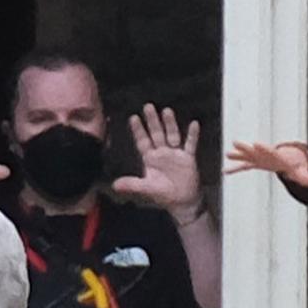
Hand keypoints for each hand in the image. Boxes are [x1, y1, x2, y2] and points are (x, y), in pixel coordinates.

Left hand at [112, 104, 203, 219]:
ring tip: (167, 110)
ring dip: (170, 124)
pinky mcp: (188, 157)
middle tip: (147, 106)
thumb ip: (132, 185)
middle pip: (156, 134)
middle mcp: (162, 153)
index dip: (138, 130)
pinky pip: (190, 144)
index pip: (143, 141)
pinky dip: (192, 135)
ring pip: (172, 135)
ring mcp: (175, 153)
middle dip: (152, 121)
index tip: (133, 117)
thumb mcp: (146, 188)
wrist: (183, 201)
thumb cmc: (163, 194)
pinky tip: (194, 124)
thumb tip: (114, 185)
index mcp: (150, 158)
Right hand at [225, 140, 307, 186]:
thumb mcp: (300, 171)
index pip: (270, 152)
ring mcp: (258, 159)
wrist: (289, 158)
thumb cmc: (294, 163)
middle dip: (246, 148)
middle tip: (236, 143)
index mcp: (276, 156)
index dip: (263, 148)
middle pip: (254, 151)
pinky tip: (225, 171)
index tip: (256, 143)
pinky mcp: (255, 164)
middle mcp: (265, 155)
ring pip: (247, 156)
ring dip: (238, 155)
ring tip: (227, 153)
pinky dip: (234, 169)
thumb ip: (306, 177)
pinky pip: (243, 167)